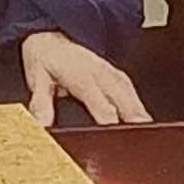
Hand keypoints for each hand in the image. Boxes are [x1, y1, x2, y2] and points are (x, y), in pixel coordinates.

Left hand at [17, 29, 150, 128]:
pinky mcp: (120, 78)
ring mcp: (114, 75)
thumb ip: (41, 102)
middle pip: (125, 103)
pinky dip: (140, 111)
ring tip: (146, 138)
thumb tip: (43, 123)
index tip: (112, 137)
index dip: (109, 122)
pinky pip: (134, 96)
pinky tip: (142, 125)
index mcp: (83, 75)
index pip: (101, 104)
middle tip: (137, 144)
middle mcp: (102, 74)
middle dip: (132, 124)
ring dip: (140, 118)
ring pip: (133, 99)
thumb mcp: (37, 78)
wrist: (54, 38)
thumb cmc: (47, 59)